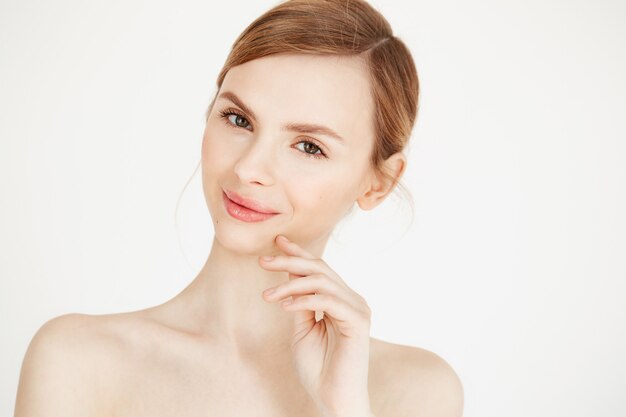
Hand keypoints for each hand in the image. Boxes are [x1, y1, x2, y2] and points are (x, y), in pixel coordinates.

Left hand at [259, 234, 373, 416]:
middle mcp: (352, 300)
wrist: (333, 399)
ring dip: (291, 284)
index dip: (298, 253)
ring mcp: (358, 309)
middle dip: (289, 261)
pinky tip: (284, 306)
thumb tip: (289, 277)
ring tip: (268, 296)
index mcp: (340, 300)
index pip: (320, 269)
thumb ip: (299, 303)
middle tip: (263, 260)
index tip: (277, 241)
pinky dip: (304, 300)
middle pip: (320, 268)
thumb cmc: (318, 368)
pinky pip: (328, 300)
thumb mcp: (302, 329)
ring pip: (322, 281)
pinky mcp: (358, 321)